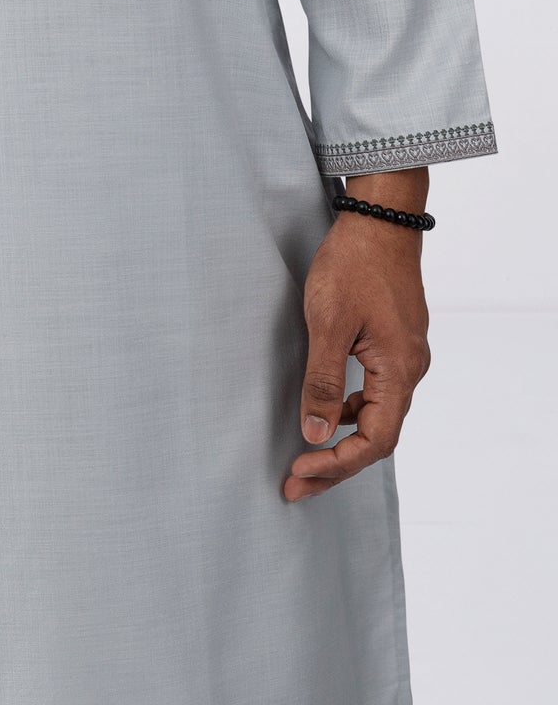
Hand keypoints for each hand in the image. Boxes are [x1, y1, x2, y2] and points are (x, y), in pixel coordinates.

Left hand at [284, 171, 431, 502]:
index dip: (338, 463)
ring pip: (376, 414)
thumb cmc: (354, 265)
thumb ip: (322, 381)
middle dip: (335, 464)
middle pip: (377, 435)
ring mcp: (403, 354)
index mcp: (400, 370)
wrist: (378, 218)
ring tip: (304, 457)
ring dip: (340, 438)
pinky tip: (323, 410)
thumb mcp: (328, 323)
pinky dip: (348, 409)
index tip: (299, 470)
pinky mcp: (392, 341)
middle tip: (295, 486)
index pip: (375, 440)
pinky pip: (374, 390)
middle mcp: (409, 369)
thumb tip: (314, 435)